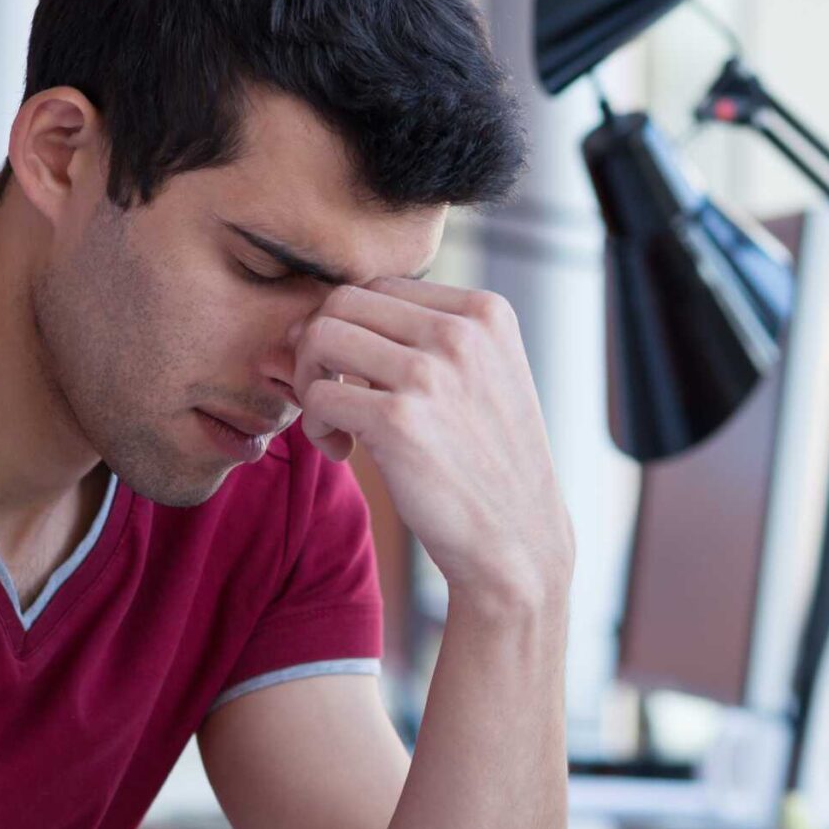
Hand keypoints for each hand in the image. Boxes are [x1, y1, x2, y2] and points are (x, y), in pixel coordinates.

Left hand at [290, 280, 572, 606]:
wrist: (518, 542)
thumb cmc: (488, 463)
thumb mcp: (481, 377)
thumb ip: (420, 338)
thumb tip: (310, 319)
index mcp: (487, 311)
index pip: (382, 285)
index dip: (352, 326)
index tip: (356, 375)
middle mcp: (462, 331)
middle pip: (343, 301)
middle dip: (319, 347)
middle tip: (331, 396)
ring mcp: (431, 373)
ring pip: (321, 338)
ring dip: (311, 381)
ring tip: (333, 422)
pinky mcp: (399, 420)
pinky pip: (318, 396)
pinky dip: (314, 424)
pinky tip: (340, 450)